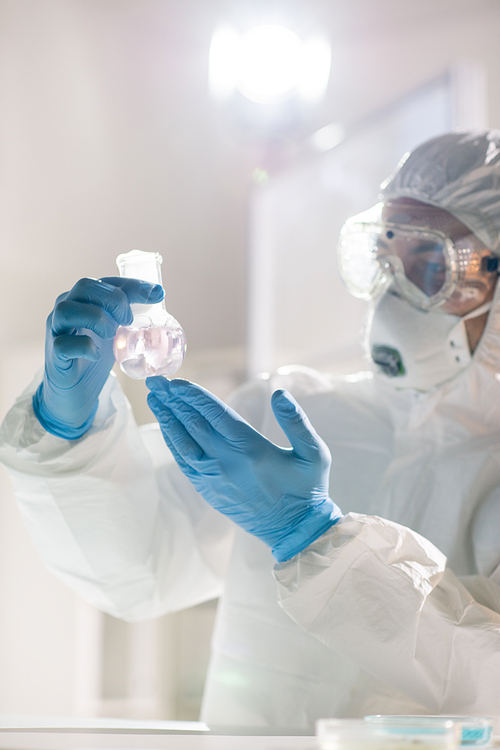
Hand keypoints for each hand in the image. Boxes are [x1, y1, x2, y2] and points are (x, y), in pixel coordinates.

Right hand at [33, 276, 163, 438]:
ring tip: (110, 335)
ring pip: (67, 310)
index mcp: (82, 299)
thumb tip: (158, 297)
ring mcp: (56, 330)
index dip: (133, 285)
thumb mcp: (113, 329)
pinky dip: (84, 347)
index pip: (106, 282)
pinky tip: (96, 355)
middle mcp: (65, 308)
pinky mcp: (54, 354)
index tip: (157, 294)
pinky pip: (64, 344)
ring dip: (96, 319)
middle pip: (84, 286)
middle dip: (113, 299)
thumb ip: (127, 313)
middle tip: (127, 320)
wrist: (74, 390)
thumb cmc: (93, 353)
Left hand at [146, 377, 341, 561]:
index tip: (176, 380)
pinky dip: (173, 442)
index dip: (194, 396)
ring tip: (154, 398)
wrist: (294, 531)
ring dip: (167, 419)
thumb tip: (279, 393)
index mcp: (252, 450)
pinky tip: (167, 427)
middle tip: (156, 381)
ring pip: (182, 444)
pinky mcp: (209, 490)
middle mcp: (227, 463)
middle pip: (192, 424)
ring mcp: (214, 479)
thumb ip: (297, 421)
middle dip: (172, 401)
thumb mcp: (314, 453)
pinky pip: (185, 462)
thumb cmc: (308, 488)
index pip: (215, 414)